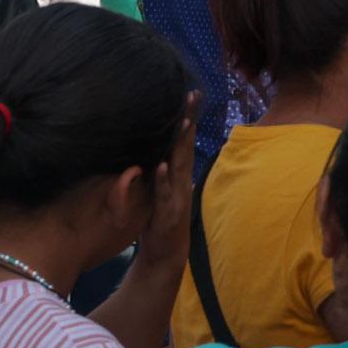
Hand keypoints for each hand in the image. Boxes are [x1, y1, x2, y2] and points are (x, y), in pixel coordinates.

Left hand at [133, 98, 200, 269]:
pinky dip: (163, 179)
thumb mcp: (158, 188)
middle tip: (192, 96)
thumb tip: (155, 144)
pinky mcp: (168, 213)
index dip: (187, 118)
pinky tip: (161, 165)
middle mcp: (182, 181)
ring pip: (180, 166)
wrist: (165, 253)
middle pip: (186, 146)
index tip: (190, 94)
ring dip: (181, 144)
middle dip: (189, 121)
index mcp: (178, 174)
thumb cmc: (159, 218)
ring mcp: (177, 197)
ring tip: (184, 121)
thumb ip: (160, 168)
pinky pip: (164, 194)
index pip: (183, 141)